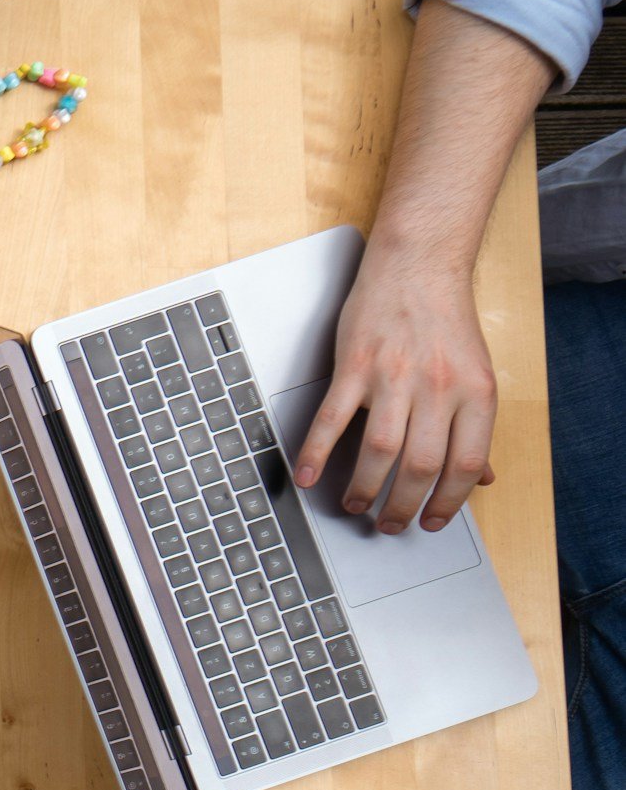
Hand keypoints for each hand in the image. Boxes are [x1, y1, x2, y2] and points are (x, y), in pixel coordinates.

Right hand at [293, 246, 496, 534]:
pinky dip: (318, 452)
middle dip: (402, 506)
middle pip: (420, 466)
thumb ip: (475, 427)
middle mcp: (437, 387)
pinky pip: (333, 420)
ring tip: (355, 504)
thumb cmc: (445, 319)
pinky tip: (308, 475)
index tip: (432, 521)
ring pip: (379, 452)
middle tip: (389, 524)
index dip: (448, 502)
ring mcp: (394, 377)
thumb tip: (480, 476)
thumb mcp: (476, 374)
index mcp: (475, 393)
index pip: (465, 464)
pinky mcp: (355, 367)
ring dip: (364, 488)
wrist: (420, 265)